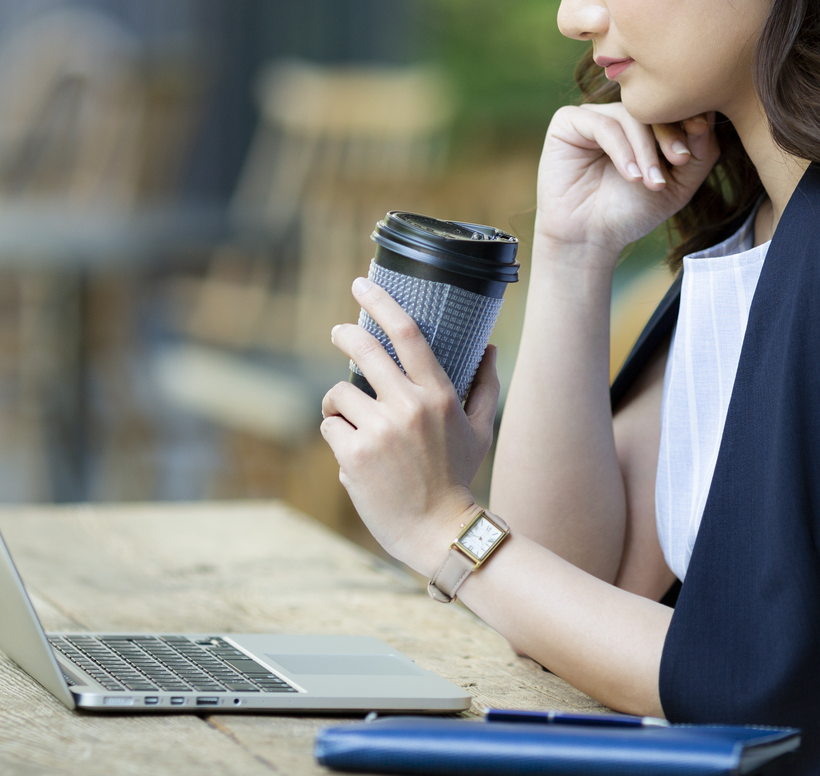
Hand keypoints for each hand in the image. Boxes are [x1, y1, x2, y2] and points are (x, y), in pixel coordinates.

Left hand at [318, 278, 499, 574]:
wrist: (439, 532)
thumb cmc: (459, 479)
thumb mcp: (480, 431)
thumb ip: (485, 386)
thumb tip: (489, 346)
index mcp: (439, 395)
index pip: (407, 333)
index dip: (381, 302)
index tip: (362, 286)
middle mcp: (409, 406)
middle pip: (364, 349)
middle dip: (345, 334)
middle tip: (339, 332)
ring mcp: (379, 430)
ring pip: (340, 392)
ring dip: (340, 402)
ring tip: (352, 420)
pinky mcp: (354, 454)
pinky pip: (331, 425)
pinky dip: (337, 434)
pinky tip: (352, 452)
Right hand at [533, 105, 719, 259]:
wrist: (590, 237)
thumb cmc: (632, 211)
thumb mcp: (678, 184)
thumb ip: (699, 153)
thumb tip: (705, 117)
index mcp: (643, 124)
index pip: (670, 107)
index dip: (687, 121)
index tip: (692, 152)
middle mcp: (618, 115)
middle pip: (651, 106)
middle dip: (670, 134)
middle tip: (679, 161)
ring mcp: (592, 116)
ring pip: (629, 115)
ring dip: (645, 149)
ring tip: (651, 182)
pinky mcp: (567, 122)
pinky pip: (602, 124)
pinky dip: (621, 150)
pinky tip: (631, 177)